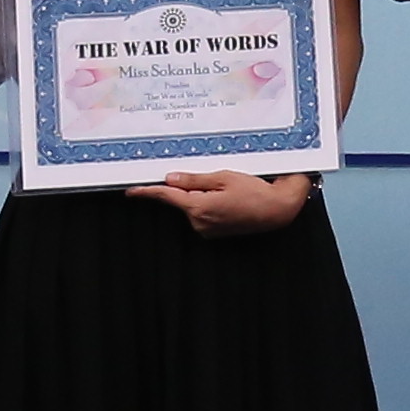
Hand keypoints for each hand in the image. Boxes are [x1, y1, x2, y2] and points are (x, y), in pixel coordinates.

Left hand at [152, 169, 311, 233]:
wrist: (277, 210)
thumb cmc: (255, 192)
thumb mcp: (223, 177)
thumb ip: (194, 180)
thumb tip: (171, 179)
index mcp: (198, 207)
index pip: (167, 197)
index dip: (148, 192)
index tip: (132, 191)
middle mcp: (199, 222)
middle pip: (182, 200)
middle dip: (192, 188)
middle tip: (217, 180)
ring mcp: (207, 230)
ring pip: (193, 206)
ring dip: (203, 195)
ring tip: (230, 190)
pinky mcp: (214, 232)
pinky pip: (203, 214)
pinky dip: (210, 204)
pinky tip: (230, 199)